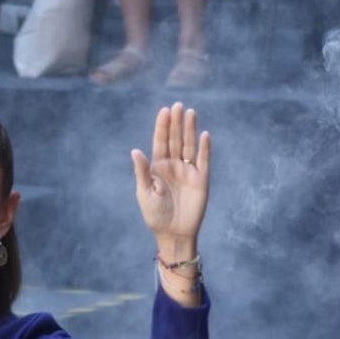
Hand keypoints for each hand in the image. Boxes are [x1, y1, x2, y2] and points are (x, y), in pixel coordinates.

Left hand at [132, 103, 210, 248]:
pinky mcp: (201, 179)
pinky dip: (204, 148)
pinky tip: (204, 134)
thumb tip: (135, 151)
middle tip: (178, 105)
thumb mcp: (145, 193)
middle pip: (175, 140)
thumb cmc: (155, 215)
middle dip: (176, 123)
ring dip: (190, 130)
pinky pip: (203, 160)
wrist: (173, 233)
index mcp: (157, 167)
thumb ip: (142, 172)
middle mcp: (173, 166)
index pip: (160, 142)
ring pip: (189, 146)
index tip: (164, 111)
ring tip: (190, 113)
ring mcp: (188, 171)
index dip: (162, 127)